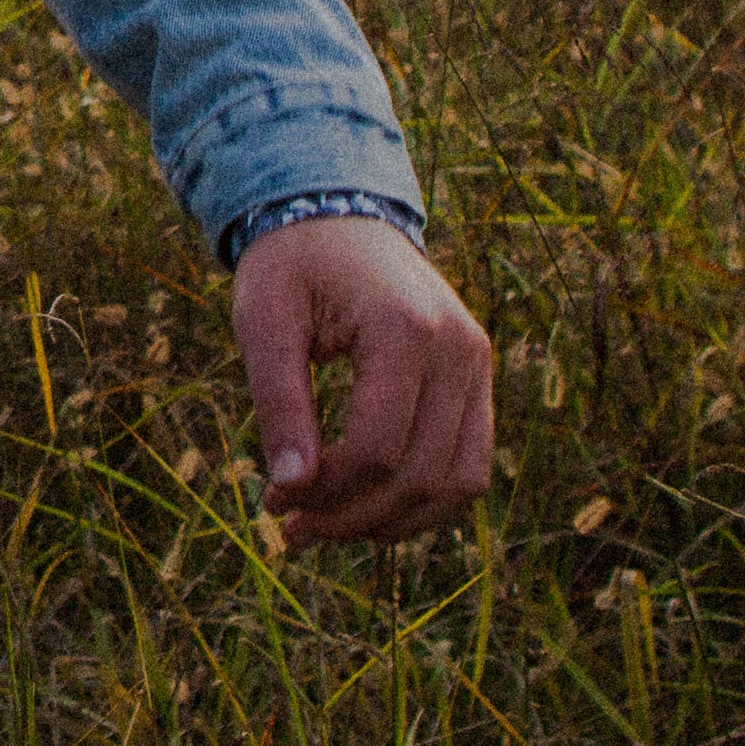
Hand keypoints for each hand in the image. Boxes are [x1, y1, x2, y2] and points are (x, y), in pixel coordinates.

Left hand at [231, 215, 493, 547]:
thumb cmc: (292, 266)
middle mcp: (458, 348)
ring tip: (327, 529)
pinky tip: (367, 510)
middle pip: (418, 475)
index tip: (273, 503)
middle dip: (351, 518)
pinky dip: (424, 502)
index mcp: (404, 327)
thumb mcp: (264, 321)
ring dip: (393, 524)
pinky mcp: (480, 380)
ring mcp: (478, 365)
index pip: (375, 447)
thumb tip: (291, 490)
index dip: (324, 492)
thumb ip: (278, 402)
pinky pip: (469, 467)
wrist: (338, 215)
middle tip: (291, 530)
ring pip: (457, 484)